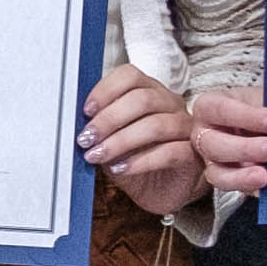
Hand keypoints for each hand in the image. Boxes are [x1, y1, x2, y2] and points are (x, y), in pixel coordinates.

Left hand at [82, 58, 202, 221]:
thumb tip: (74, 124)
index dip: (106, 91)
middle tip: (87, 139)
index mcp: (149, 92)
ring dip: (120, 141)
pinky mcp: (192, 153)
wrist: (161, 189)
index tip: (86, 111)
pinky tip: (120, 169)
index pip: (130, 76)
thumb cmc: (134, 159)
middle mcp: (170, 104)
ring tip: (98, 156)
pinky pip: (169, 152)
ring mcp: (185, 128)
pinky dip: (140, 161)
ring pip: (156, 125)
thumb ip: (97, 127)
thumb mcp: (109, 140)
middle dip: (109, 119)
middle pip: (143, 99)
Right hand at [189, 87, 266, 200]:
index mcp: (210, 107)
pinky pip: (233, 188)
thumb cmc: (261, 108)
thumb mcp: (265, 99)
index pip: (220, 109)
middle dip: (246, 148)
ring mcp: (213, 160)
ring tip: (266, 175)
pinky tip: (266, 183)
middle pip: (213, 144)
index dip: (247, 116)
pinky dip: (249, 186)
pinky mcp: (227, 180)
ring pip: (217, 173)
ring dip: (242, 175)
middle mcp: (205, 135)